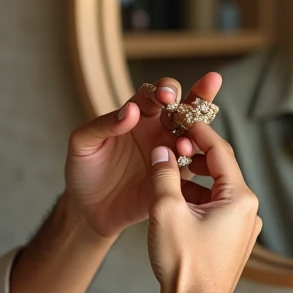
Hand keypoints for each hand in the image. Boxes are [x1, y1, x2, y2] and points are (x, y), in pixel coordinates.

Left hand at [64, 74, 221, 238]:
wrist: (88, 209)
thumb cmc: (83, 170)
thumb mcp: (83, 144)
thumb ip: (103, 124)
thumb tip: (131, 110)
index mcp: (136, 115)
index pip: (154, 94)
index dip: (162, 90)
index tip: (165, 96)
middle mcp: (156, 130)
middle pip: (183, 107)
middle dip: (198, 95)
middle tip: (210, 83)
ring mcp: (168, 153)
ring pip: (193, 135)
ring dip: (198, 131)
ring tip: (186, 142)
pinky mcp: (174, 178)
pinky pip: (192, 167)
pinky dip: (196, 161)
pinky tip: (190, 158)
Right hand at [146, 126, 260, 292]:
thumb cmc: (183, 262)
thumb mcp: (166, 210)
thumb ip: (164, 174)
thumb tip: (161, 151)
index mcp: (241, 199)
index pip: (220, 151)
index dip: (198, 131)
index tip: (180, 117)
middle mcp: (249, 212)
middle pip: (221, 169)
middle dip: (194, 154)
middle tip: (170, 140)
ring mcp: (243, 229)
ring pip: (216, 190)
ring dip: (192, 178)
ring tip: (166, 169)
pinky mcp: (232, 242)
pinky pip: (215, 209)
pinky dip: (196, 198)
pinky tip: (173, 199)